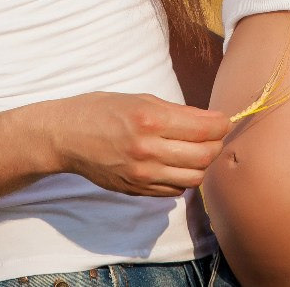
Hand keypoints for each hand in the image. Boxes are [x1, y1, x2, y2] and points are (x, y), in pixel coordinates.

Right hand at [50, 92, 230, 196]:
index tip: (223, 119)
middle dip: (217, 144)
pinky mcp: (136, 189)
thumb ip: (177, 112)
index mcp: (150, 120)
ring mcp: (142, 174)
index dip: (222, 124)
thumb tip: (210, 120)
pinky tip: (177, 164)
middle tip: (214, 135)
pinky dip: (183, 178)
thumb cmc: (102, 110)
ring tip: (197, 150)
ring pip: (193, 178)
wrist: (67, 136)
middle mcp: (148, 150)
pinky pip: (174, 190)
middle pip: (205, 156)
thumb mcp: (141, 99)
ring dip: (202, 164)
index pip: (205, 129)